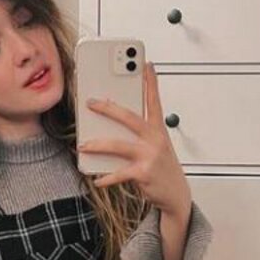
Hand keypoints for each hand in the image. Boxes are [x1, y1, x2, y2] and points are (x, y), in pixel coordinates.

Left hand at [78, 62, 191, 220]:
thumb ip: (138, 135)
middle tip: (92, 102)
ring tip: (83, 145)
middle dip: (108, 108)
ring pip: (118, 145)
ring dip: (98, 145)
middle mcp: (155, 139)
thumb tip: (109, 129)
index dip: (150, 82)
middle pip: (129, 118)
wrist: (176, 194)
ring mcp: (150, 155)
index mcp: (158, 129)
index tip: (146, 65)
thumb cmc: (162, 168)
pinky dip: (106, 177)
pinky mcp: (144, 173)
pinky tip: (97, 179)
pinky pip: (119, 173)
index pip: (154, 100)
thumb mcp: (156, 147)